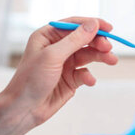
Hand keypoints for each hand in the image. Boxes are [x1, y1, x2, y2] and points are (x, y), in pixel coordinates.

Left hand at [2, 16, 117, 128]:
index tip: (108, 28)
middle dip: (98, 43)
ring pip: (88, 55)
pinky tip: (89, 81)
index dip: (92, 24)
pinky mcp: (70, 79)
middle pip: (84, 39)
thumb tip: (93, 25)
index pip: (74, 25)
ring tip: (112, 61)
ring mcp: (64, 64)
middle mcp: (57, 48)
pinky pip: (85, 73)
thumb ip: (75, 40)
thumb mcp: (53, 56)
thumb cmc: (30, 80)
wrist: (22, 110)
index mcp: (48, 36)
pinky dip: (89, 76)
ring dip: (100, 57)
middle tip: (108, 48)